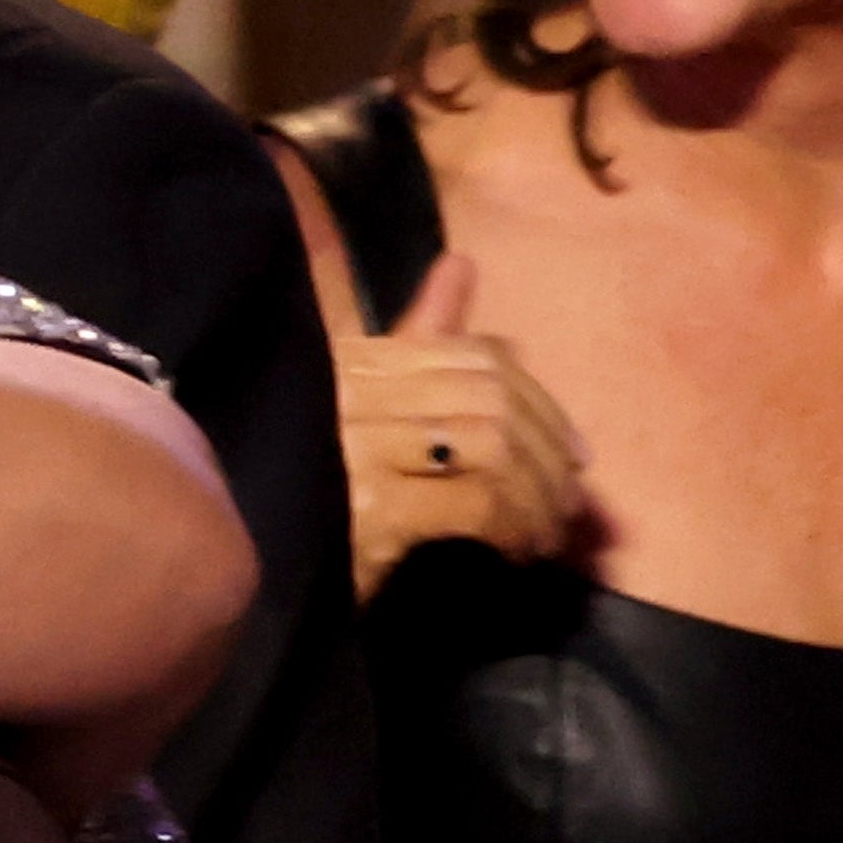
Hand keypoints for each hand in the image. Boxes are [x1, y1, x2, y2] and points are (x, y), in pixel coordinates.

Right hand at [333, 249, 589, 597]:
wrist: (269, 578)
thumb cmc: (328, 492)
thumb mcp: (372, 404)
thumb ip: (422, 335)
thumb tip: (461, 264)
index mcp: (350, 362)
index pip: (464, 352)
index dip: (533, 397)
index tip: (573, 448)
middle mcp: (347, 394)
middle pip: (486, 393)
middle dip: (547, 447)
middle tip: (570, 494)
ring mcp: (355, 451)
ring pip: (488, 440)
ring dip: (538, 490)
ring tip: (550, 527)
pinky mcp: (372, 513)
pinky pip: (476, 501)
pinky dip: (514, 525)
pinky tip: (518, 551)